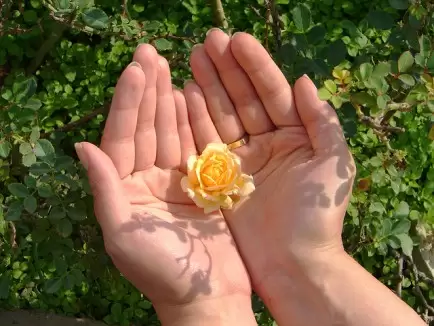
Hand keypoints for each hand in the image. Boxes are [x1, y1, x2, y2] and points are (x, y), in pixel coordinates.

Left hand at [75, 45, 255, 324]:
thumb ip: (104, 188)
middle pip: (146, 128)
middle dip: (147, 92)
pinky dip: (193, 122)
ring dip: (168, 100)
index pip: (122, 138)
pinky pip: (195, 146)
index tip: (136, 69)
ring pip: (170, 132)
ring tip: (169, 67)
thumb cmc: (163, 271)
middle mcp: (146, 180)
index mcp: (124, 189)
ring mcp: (175, 180)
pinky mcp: (202, 184)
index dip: (128, 103)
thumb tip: (83, 146)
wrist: (207, 295)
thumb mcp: (124, 232)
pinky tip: (191, 97)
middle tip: (151, 54)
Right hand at [185, 29, 354, 319]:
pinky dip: (195, 121)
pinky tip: (183, 96)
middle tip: (207, 41)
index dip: (255, 66)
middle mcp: (268, 143)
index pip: (273, 93)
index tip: (236, 40)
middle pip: (244, 99)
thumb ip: (323, 122)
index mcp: (296, 136)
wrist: (295, 266)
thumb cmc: (317, 217)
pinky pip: (207, 144)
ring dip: (208, 88)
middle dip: (226, 70)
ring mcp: (243, 160)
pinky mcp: (222, 179)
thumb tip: (305, 81)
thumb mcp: (333, 165)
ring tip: (192, 59)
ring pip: (222, 116)